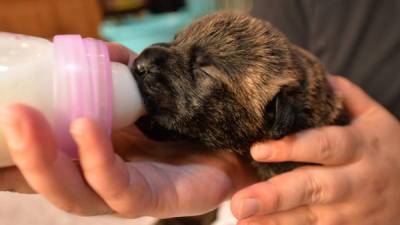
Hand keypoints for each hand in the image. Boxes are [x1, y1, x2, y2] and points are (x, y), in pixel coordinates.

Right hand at [0, 43, 253, 216]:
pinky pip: (119, 188)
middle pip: (51, 180)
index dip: (11, 155)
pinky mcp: (155, 201)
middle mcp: (103, 182)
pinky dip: (97, 159)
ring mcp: (127, 196)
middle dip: (22, 150)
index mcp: (95, 159)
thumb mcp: (144, 95)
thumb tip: (94, 50)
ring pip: (76, 192)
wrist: (233, 144)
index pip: (46, 162)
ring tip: (26, 121)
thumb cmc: (185, 122)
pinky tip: (85, 128)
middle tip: (9, 111)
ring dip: (46, 159)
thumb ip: (119, 76)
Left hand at [231, 76, 399, 224]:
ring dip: (275, 221)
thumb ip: (346, 97)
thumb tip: (315, 77)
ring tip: (243, 220)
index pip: (323, 145)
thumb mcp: (375, 119)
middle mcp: (355, 182)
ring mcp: (352, 212)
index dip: (291, 147)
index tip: (257, 150)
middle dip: (275, 195)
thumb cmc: (388, 150)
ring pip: (310, 218)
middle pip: (313, 187)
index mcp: (360, 147)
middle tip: (240, 202)